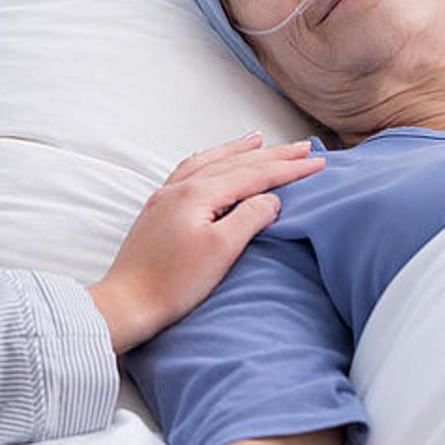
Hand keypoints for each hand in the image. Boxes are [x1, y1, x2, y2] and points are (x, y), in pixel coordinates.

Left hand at [89, 131, 323, 352]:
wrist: (126, 304)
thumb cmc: (173, 283)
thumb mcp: (221, 250)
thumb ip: (250, 218)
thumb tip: (271, 199)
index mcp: (197, 194)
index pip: (254, 174)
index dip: (289, 169)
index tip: (318, 162)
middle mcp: (179, 187)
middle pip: (234, 162)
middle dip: (272, 155)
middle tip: (303, 147)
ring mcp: (165, 198)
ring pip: (210, 162)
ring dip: (238, 150)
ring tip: (259, 140)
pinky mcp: (157, 212)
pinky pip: (190, 172)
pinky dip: (211, 162)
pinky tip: (214, 163)